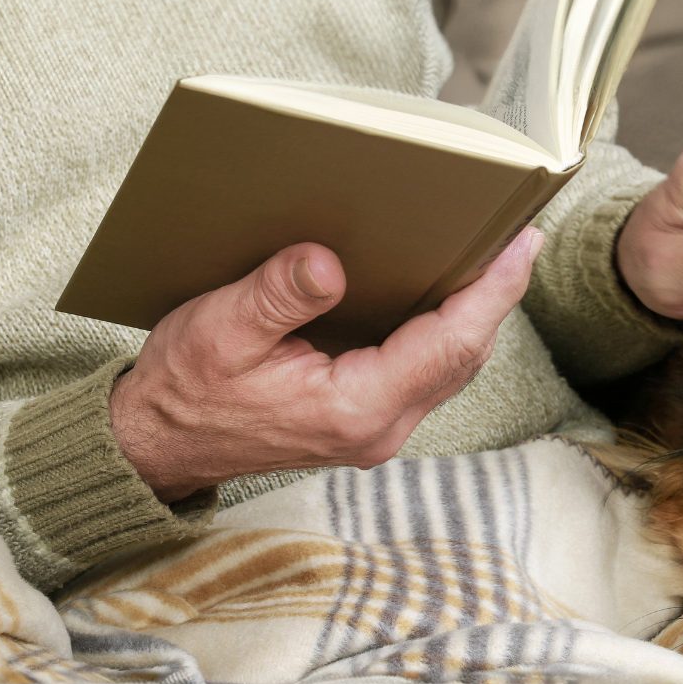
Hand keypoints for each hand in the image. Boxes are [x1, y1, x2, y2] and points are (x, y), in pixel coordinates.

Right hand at [109, 228, 542, 501]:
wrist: (160, 447)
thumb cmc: (187, 390)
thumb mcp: (220, 330)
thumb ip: (279, 296)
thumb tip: (329, 263)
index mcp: (354, 408)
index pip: (448, 344)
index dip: (492, 293)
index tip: (522, 246)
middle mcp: (380, 427)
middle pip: (463, 356)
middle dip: (496, 296)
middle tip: (519, 236)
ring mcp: (378, 428)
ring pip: (451, 367)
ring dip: (476, 314)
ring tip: (496, 257)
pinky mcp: (368, 420)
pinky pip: (427, 371)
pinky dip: (446, 330)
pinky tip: (445, 294)